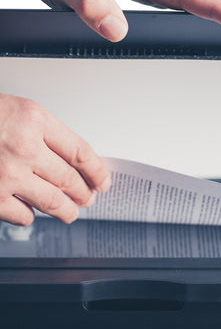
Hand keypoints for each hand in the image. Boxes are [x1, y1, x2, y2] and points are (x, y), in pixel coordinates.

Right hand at [0, 94, 110, 224]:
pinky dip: (31, 216)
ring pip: (52, 202)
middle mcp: (24, 148)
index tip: (103, 181)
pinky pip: (23, 215)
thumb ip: (47, 134)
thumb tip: (73, 161)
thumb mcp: (21, 112)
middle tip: (88, 197)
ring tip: (71, 212)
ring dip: (67, 210)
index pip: (81, 152)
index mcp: (35, 121)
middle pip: (70, 179)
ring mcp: (6, 175)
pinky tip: (32, 212)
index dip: (97, 171)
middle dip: (84, 192)